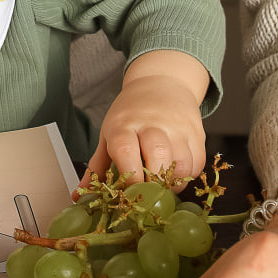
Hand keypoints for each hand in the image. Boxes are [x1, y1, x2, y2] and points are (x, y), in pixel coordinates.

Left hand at [83, 50, 209, 185]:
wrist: (162, 82)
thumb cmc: (131, 113)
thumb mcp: (109, 133)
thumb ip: (96, 167)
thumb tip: (80, 196)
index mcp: (124, 125)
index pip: (125, 151)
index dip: (128, 178)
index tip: (128, 195)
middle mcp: (152, 124)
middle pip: (158, 156)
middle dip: (154, 183)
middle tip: (148, 193)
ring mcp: (177, 127)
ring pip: (182, 164)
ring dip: (173, 183)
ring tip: (163, 183)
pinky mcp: (196, 132)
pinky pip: (197, 164)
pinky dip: (189, 175)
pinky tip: (177, 173)